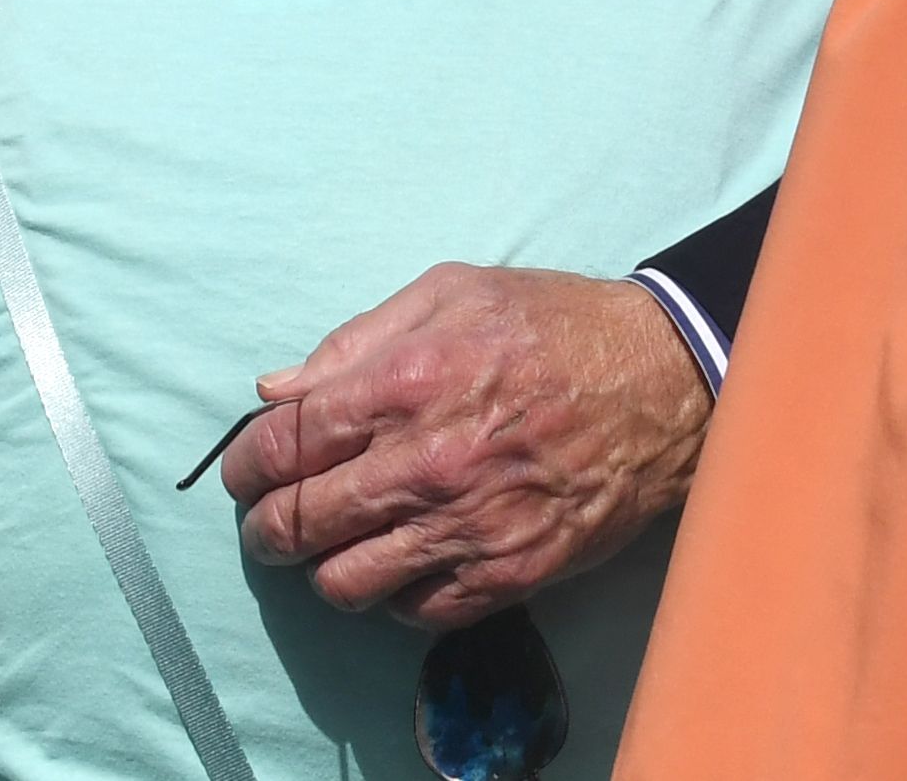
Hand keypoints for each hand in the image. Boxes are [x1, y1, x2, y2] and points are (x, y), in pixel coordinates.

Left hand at [219, 265, 709, 629]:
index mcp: (404, 382)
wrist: (661, 383)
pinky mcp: (509, 573)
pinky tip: (396, 563)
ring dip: (320, 569)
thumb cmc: (550, 326)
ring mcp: (469, 527)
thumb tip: (276, 388)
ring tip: (326, 550)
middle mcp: (428, 463)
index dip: (246, 465)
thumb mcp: (448, 293)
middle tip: (268, 521)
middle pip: (301, 522)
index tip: (245, 471)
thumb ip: (353, 342)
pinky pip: (415, 613)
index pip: (284, 445)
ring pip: (345, 583)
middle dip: (265, 527)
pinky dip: (390, 597)